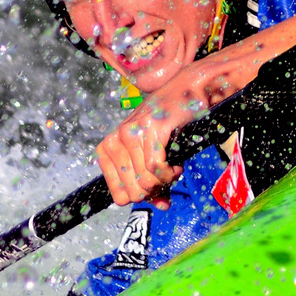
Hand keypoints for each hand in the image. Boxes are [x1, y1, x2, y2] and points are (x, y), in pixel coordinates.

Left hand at [96, 56, 241, 207]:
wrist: (186, 90)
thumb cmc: (169, 122)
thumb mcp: (150, 151)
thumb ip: (150, 179)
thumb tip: (162, 206)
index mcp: (109, 147)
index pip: (118, 193)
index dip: (140, 199)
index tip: (156, 195)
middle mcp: (115, 139)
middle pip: (132, 191)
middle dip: (154, 193)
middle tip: (168, 182)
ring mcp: (131, 133)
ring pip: (145, 181)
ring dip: (165, 182)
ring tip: (174, 171)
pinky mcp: (150, 130)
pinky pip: (156, 167)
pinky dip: (169, 173)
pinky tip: (177, 167)